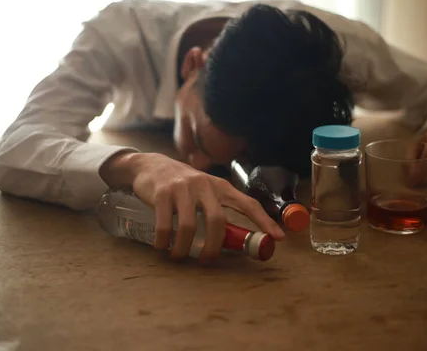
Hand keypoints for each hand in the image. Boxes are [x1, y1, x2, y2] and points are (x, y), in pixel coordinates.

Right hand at [100, 152, 284, 262]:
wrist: (149, 166)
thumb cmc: (182, 185)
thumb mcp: (204, 191)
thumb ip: (218, 209)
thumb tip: (235, 238)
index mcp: (220, 186)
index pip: (248, 204)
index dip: (264, 221)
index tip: (277, 239)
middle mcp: (205, 185)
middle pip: (217, 221)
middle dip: (213, 247)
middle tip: (206, 261)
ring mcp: (182, 188)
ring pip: (188, 226)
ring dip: (183, 249)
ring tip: (178, 256)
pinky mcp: (162, 194)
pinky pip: (165, 225)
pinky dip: (163, 242)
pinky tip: (162, 246)